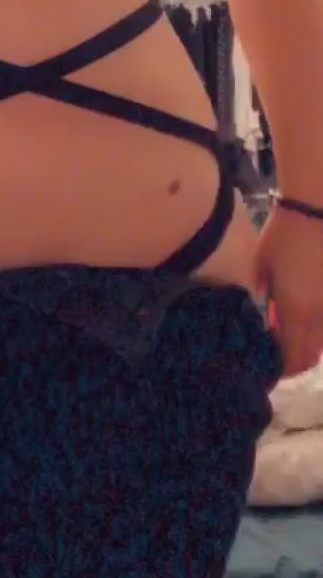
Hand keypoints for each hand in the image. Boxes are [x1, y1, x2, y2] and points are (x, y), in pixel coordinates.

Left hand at [255, 206, 322, 376]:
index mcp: (297, 312)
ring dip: (308, 345)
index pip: (293, 359)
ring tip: (291, 331)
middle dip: (294, 362)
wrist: (318, 207)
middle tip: (278, 353)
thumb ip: (263, 297)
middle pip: (312, 357)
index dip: (280, 370)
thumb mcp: (262, 266)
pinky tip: (306, 313)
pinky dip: (319, 327)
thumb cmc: (284, 234)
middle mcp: (321, 316)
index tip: (267, 366)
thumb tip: (268, 314)